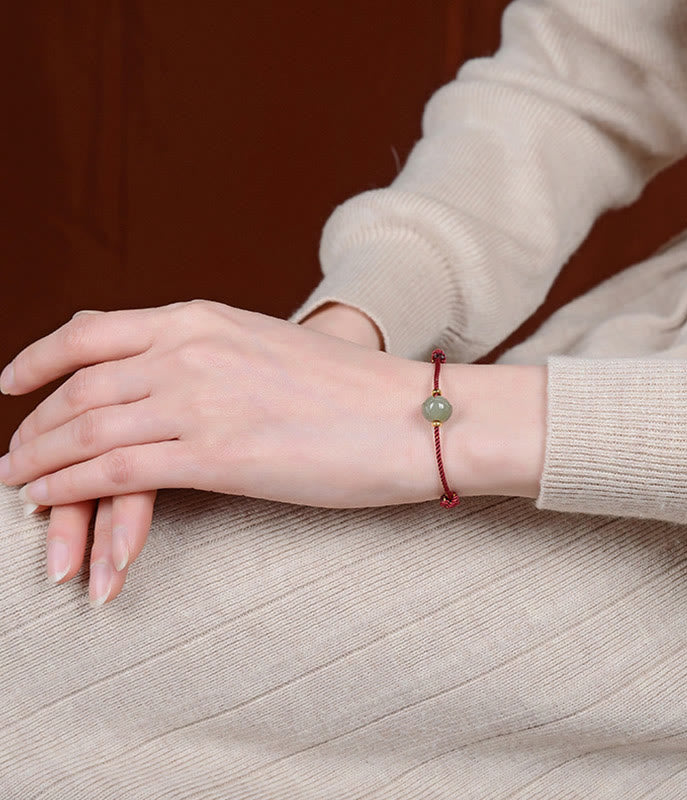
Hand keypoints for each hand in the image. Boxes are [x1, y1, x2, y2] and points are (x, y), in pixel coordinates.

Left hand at [0, 300, 425, 602]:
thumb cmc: (352, 388)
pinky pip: (115, 471)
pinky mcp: (215, 455)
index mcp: (202, 319)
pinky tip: (50, 502)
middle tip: (14, 455)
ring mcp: (200, 401)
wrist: (406, 416)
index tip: (13, 383)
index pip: (92, 333)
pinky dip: (69, 488)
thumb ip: (212, 354)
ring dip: (39, 462)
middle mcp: (189, 351)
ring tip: (18, 485)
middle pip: (79, 388)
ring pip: (85, 431)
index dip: (39, 359)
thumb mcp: (268, 346)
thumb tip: (173, 378)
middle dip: (34, 427)